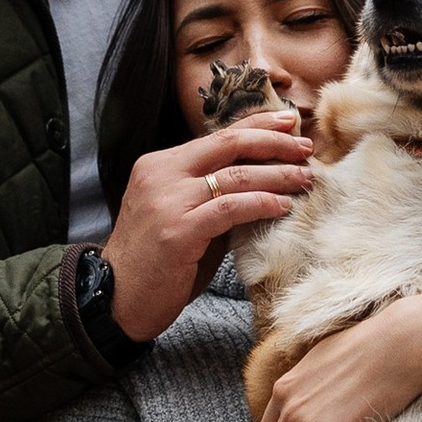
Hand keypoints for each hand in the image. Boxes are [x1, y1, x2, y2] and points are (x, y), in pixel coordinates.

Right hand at [101, 114, 315, 342]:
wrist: (116, 299)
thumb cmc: (155, 263)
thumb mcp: (181, 216)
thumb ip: (211, 196)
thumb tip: (260, 182)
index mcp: (159, 165)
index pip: (216, 136)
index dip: (256, 126)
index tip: (289, 123)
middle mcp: (161, 174)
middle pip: (228, 145)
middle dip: (273, 142)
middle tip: (305, 148)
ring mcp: (168, 201)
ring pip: (234, 176)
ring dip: (277, 176)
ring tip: (304, 179)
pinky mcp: (178, 231)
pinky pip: (229, 209)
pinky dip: (261, 204)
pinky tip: (282, 206)